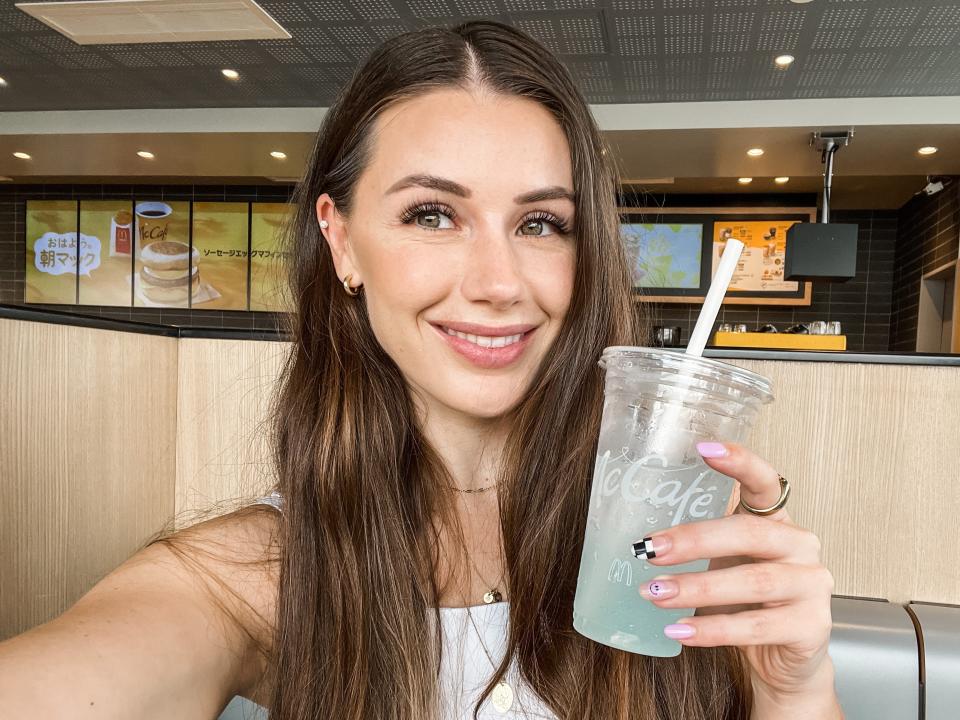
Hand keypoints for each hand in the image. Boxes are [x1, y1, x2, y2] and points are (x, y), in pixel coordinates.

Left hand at [637, 442, 837, 706]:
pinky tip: (680, 630)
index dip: (739, 462)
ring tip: (654, 592)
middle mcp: (801, 545)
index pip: (764, 482)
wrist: (785, 659)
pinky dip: (713, 629)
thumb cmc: (747, 601)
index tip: (702, 447)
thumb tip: (637, 535)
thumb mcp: (724, 562)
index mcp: (777, 521)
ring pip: (753, 581)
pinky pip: (756, 626)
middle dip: (694, 540)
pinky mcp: (811, 626)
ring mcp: (812, 585)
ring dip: (697, 588)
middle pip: (748, 533)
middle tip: (651, 549)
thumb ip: (698, 541)